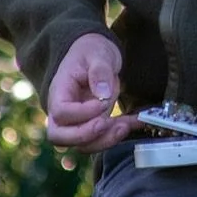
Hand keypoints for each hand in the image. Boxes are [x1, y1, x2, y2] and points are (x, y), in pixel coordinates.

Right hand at [45, 33, 138, 152]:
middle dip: (86, 136)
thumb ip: (99, 71)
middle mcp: (64, 111)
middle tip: (107, 124)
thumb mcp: (97, 53)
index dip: (81, 113)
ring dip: (105, 139)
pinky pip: (102, 138)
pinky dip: (120, 134)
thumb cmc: (90, 51)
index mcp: (59, 91)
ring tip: (125, 125)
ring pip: (82, 144)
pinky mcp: (93, 125)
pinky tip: (137, 123)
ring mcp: (77, 121)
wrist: (93, 54)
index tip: (102, 103)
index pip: (61, 112)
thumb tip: (103, 93)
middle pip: (60, 137)